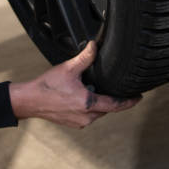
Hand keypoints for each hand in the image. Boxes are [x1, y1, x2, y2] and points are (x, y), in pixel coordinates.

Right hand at [9, 41, 140, 127]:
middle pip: (107, 108)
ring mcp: (80, 122)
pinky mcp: (73, 124)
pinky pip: (88, 116)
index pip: (116, 105)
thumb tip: (95, 45)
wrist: (30, 101)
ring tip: (93, 89)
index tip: (139, 97)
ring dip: (99, 102)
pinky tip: (82, 96)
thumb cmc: (47, 86)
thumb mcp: (68, 68)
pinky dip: (89, 107)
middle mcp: (86, 117)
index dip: (129, 101)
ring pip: (98, 112)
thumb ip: (85, 57)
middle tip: (113, 86)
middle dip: (111, 98)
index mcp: (88, 103)